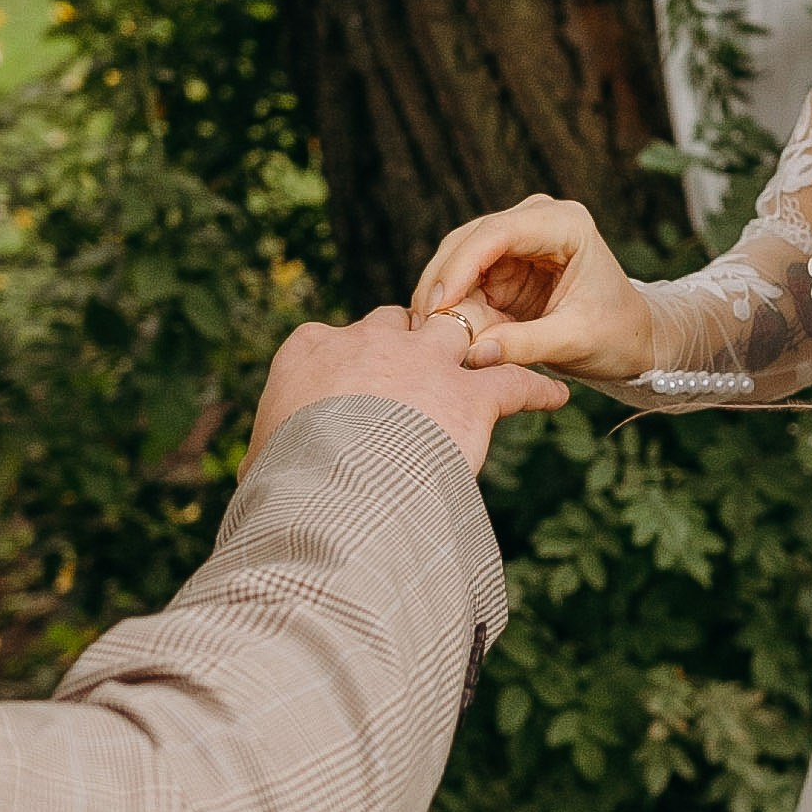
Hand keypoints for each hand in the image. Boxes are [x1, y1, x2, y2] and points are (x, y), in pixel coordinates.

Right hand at [247, 305, 567, 478]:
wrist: (330, 488)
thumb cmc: (284, 481)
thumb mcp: (262, 456)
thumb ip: (271, 450)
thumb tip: (256, 478)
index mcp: (310, 349)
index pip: (338, 338)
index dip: (356, 357)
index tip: (362, 377)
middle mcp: (369, 340)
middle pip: (400, 323)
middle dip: (414, 340)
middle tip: (427, 365)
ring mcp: (424, 362)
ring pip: (462, 334)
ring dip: (478, 346)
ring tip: (495, 357)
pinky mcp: (470, 396)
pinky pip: (513, 381)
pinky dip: (536, 389)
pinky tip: (555, 397)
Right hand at [409, 194, 654, 382]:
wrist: (630, 338)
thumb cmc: (614, 333)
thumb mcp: (575, 341)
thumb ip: (525, 344)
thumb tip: (474, 353)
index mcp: (565, 223)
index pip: (498, 232)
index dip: (461, 266)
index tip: (440, 304)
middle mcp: (537, 220)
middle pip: (469, 240)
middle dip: (442, 282)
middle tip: (421, 325)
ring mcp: (516, 239)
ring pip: (457, 257)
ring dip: (440, 293)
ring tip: (425, 332)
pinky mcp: (502, 264)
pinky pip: (463, 279)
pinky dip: (449, 303)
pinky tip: (437, 329)